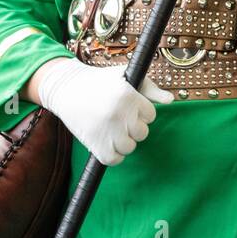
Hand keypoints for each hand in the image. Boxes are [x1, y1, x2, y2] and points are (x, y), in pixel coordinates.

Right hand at [33, 58, 172, 165]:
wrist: (66, 88)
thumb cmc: (100, 82)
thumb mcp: (126, 77)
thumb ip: (150, 89)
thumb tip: (170, 100)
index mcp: (128, 96)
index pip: (150, 116)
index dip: (140, 112)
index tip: (127, 107)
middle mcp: (119, 115)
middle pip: (142, 133)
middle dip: (133, 126)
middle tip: (117, 117)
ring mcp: (107, 132)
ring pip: (130, 147)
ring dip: (123, 140)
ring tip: (111, 128)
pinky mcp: (95, 146)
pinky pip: (115, 159)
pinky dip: (113, 154)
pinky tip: (107, 141)